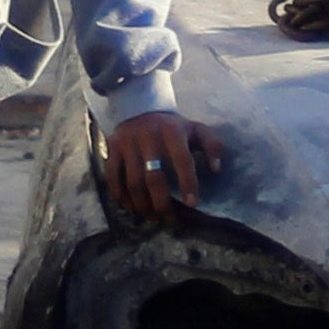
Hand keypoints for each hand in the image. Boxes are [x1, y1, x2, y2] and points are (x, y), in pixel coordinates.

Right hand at [102, 113, 225, 221]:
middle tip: (168, 219)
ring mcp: (127, 144)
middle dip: (161, 202)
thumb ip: (212, 146)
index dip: (187, 183)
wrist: (139, 109)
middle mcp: (148, 138)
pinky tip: (130, 207)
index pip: (182, 160)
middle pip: (154, 177)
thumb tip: (216, 169)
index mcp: (173, 132)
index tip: (192, 204)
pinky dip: (120, 196)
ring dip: (141, 204)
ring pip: (133, 181)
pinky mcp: (112, 150)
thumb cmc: (173, 127)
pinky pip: (112, 177)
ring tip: (151, 217)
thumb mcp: (196, 129)